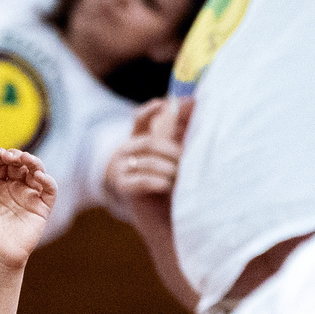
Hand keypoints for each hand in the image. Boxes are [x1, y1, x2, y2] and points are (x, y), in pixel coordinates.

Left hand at [0, 147, 56, 269]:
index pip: (1, 162)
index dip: (1, 154)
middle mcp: (12, 188)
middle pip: (19, 163)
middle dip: (17, 155)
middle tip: (12, 157)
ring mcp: (28, 196)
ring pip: (36, 171)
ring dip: (33, 162)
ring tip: (26, 160)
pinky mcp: (42, 207)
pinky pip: (50, 188)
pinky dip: (47, 179)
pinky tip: (37, 176)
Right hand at [105, 96, 189, 216]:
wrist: (154, 213)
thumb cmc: (168, 180)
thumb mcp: (173, 154)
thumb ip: (182, 128)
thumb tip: (193, 100)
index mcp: (138, 139)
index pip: (140, 119)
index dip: (149, 112)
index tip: (162, 105)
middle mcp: (126, 151)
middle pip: (149, 142)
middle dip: (172, 151)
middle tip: (187, 161)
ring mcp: (121, 168)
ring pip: (148, 162)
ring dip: (169, 169)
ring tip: (181, 177)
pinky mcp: (122, 186)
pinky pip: (142, 180)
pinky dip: (159, 182)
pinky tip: (168, 185)